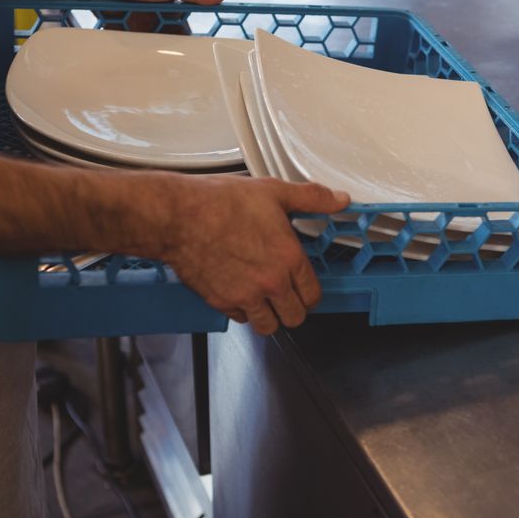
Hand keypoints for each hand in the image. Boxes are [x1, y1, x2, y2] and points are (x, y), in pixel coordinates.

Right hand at [161, 176, 349, 335]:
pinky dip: (241, 310)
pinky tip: (238, 291)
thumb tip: (339, 200)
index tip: (305, 288)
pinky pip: (240, 318)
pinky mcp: (220, 302)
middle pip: (295, 317)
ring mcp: (245, 296)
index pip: (313, 295)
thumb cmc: (220, 202)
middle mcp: (270, 282)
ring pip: (268, 326)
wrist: (179, 215)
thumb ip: (312, 198)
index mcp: (288, 258)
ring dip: (269, 315)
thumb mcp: (273, 192)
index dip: (311, 293)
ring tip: (264, 299)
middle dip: (293, 308)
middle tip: (286, 295)